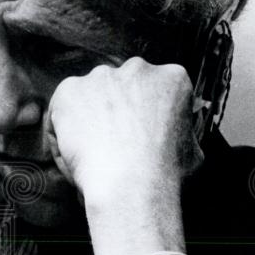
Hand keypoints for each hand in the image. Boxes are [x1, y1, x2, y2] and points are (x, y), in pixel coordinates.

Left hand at [44, 57, 202, 254]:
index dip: (143, 116)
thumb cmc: (166, 176)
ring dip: (87, 120)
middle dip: (114, 112)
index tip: (136, 137)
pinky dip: (60, 131)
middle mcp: (137, 68)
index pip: (153, 90)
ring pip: (89, 98)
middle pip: (119, 88)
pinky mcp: (70, 89)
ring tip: (91, 156)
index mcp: (172, 78)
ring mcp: (101, 76)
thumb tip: (178, 136)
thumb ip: (182, 134)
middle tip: (111, 146)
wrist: (130, 185)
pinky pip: (61, 111)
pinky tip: (72, 155)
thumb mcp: (194, 153)